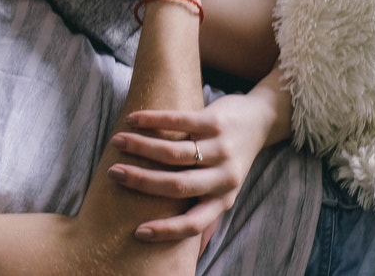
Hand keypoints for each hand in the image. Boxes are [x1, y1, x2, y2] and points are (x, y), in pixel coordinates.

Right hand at [107, 93, 274, 242]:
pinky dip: (153, 120)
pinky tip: (133, 120)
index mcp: (223, 198)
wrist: (260, 121)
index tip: (137, 232)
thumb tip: (193, 254)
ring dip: (142, 147)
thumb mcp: (226, 190)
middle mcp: (224, 176)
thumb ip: (208, 214)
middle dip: (141, 181)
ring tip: (118, 142)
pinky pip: (180, 121)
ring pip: (175, 153)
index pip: (195, 222)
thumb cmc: (233, 160)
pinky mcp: (216, 121)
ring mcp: (221, 148)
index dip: (167, 230)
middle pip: (178, 185)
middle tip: (114, 174)